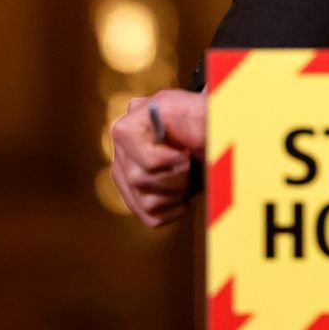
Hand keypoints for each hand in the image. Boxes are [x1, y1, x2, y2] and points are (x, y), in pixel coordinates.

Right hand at [109, 88, 205, 226]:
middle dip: (175, 178)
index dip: (167, 161)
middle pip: (140, 181)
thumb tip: (171, 129)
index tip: (186, 155)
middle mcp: (122, 152)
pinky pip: (151, 217)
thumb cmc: (202, 121)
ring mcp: (125, 176)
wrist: (207, 134)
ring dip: (176, 194)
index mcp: (129, 127)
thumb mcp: (197, 112)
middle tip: (190, 165)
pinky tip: (182, 192)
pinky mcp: (135, 197)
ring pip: (146, 202)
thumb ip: (185, 119)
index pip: (143, 159)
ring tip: (187, 177)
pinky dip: (174, 209)